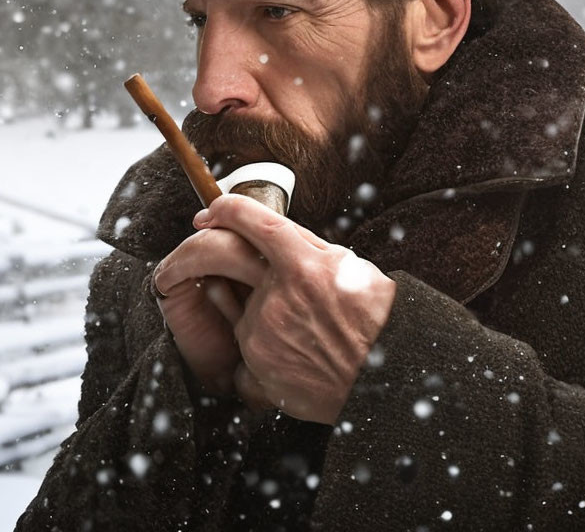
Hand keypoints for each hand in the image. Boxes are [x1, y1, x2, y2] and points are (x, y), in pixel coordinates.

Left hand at [154, 193, 396, 424]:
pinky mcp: (257, 366)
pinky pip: (245, 345)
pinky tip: (295, 353)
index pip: (256, 222)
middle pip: (224, 256)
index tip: (216, 206)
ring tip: (303, 328)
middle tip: (200, 237)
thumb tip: (275, 234)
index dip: (230, 208)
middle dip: (204, 243)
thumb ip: (309, 248)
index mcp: (305, 266)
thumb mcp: (351, 268)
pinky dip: (263, 345)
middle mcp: (279, 297)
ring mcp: (264, 333)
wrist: (384, 379)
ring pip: (243, 306)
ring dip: (260, 309)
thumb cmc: (375, 319)